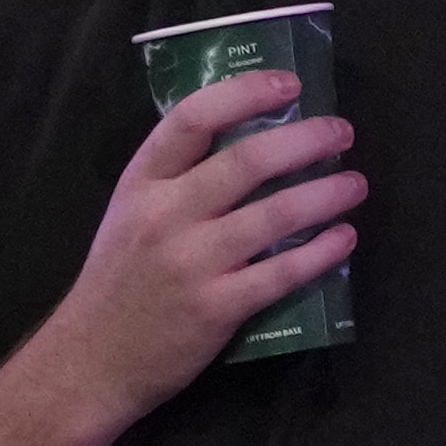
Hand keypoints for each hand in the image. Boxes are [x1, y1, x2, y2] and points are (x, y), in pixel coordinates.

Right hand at [55, 78, 361, 412]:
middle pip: (248, 160)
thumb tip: (251, 141)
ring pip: (276, 213)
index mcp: (141, 182)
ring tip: (355, 183)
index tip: (290, 84)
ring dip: (327, 193)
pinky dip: (322, 253)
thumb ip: (177, 180)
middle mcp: (166, 214)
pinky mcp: (217, 308)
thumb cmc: (118, 282)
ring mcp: (192, 262)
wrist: (90, 361)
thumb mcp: (129, 213)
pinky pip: (283, 272)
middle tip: (342, 132)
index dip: (246, 92)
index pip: (193, 117)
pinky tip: (344, 239)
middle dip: (307, 139)